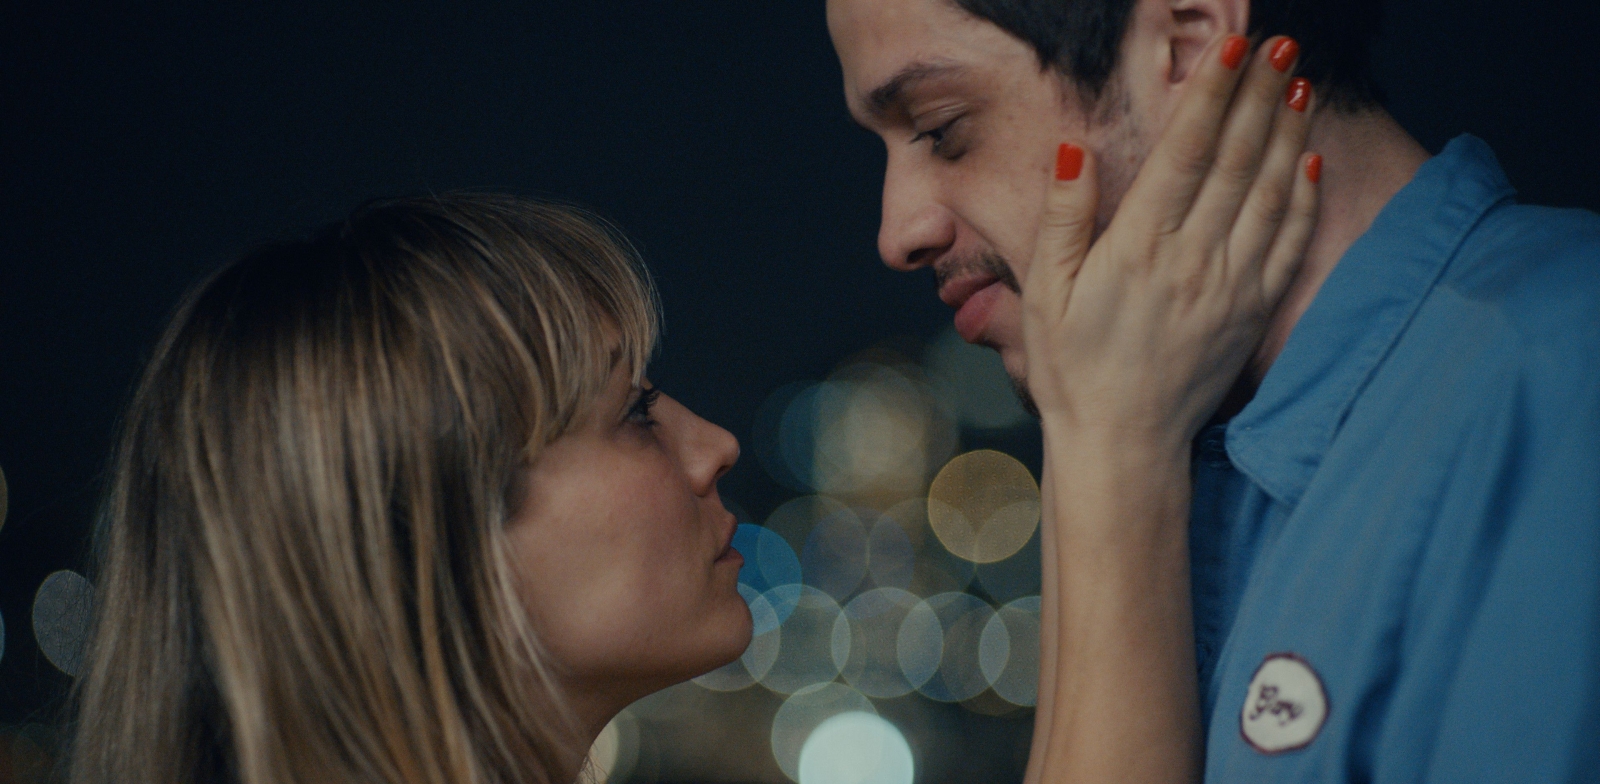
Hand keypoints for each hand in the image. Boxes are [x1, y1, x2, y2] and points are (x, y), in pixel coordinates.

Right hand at [1022, 33, 1319, 450]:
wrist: (1122, 443)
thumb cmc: (1072, 368)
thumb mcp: (1044, 292)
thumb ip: (1063, 217)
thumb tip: (1075, 149)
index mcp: (1139, 248)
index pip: (1187, 152)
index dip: (1213, 94)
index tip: (1232, 47)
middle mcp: (1194, 259)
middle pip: (1238, 159)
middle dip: (1260, 94)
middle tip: (1280, 43)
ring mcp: (1231, 285)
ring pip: (1271, 192)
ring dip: (1288, 131)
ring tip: (1299, 81)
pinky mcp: (1252, 311)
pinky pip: (1288, 242)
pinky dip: (1303, 195)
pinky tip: (1309, 158)